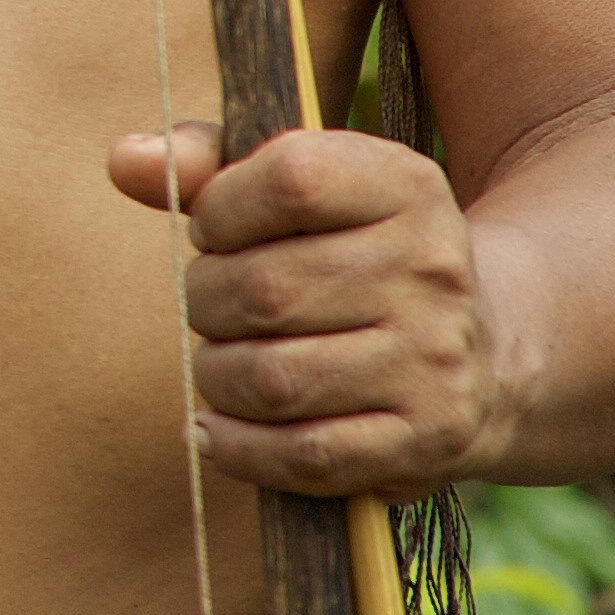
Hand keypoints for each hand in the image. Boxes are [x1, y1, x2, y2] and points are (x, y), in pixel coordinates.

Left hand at [110, 120, 521, 494]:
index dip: (222, 208)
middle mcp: (433, 269)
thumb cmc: (351, 254)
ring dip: (217, 375)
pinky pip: (307, 455)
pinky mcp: (429, 437)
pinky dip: (241, 449)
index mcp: (405, 185)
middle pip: (265, 290)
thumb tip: (126, 160)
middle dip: (207, 300)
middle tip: (212, 306)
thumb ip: (204, 163)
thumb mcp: (300, 187)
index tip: (215, 229)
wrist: (487, 349)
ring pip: (275, 379)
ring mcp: (436, 359)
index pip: (290, 180)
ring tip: (221, 362)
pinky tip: (216, 430)